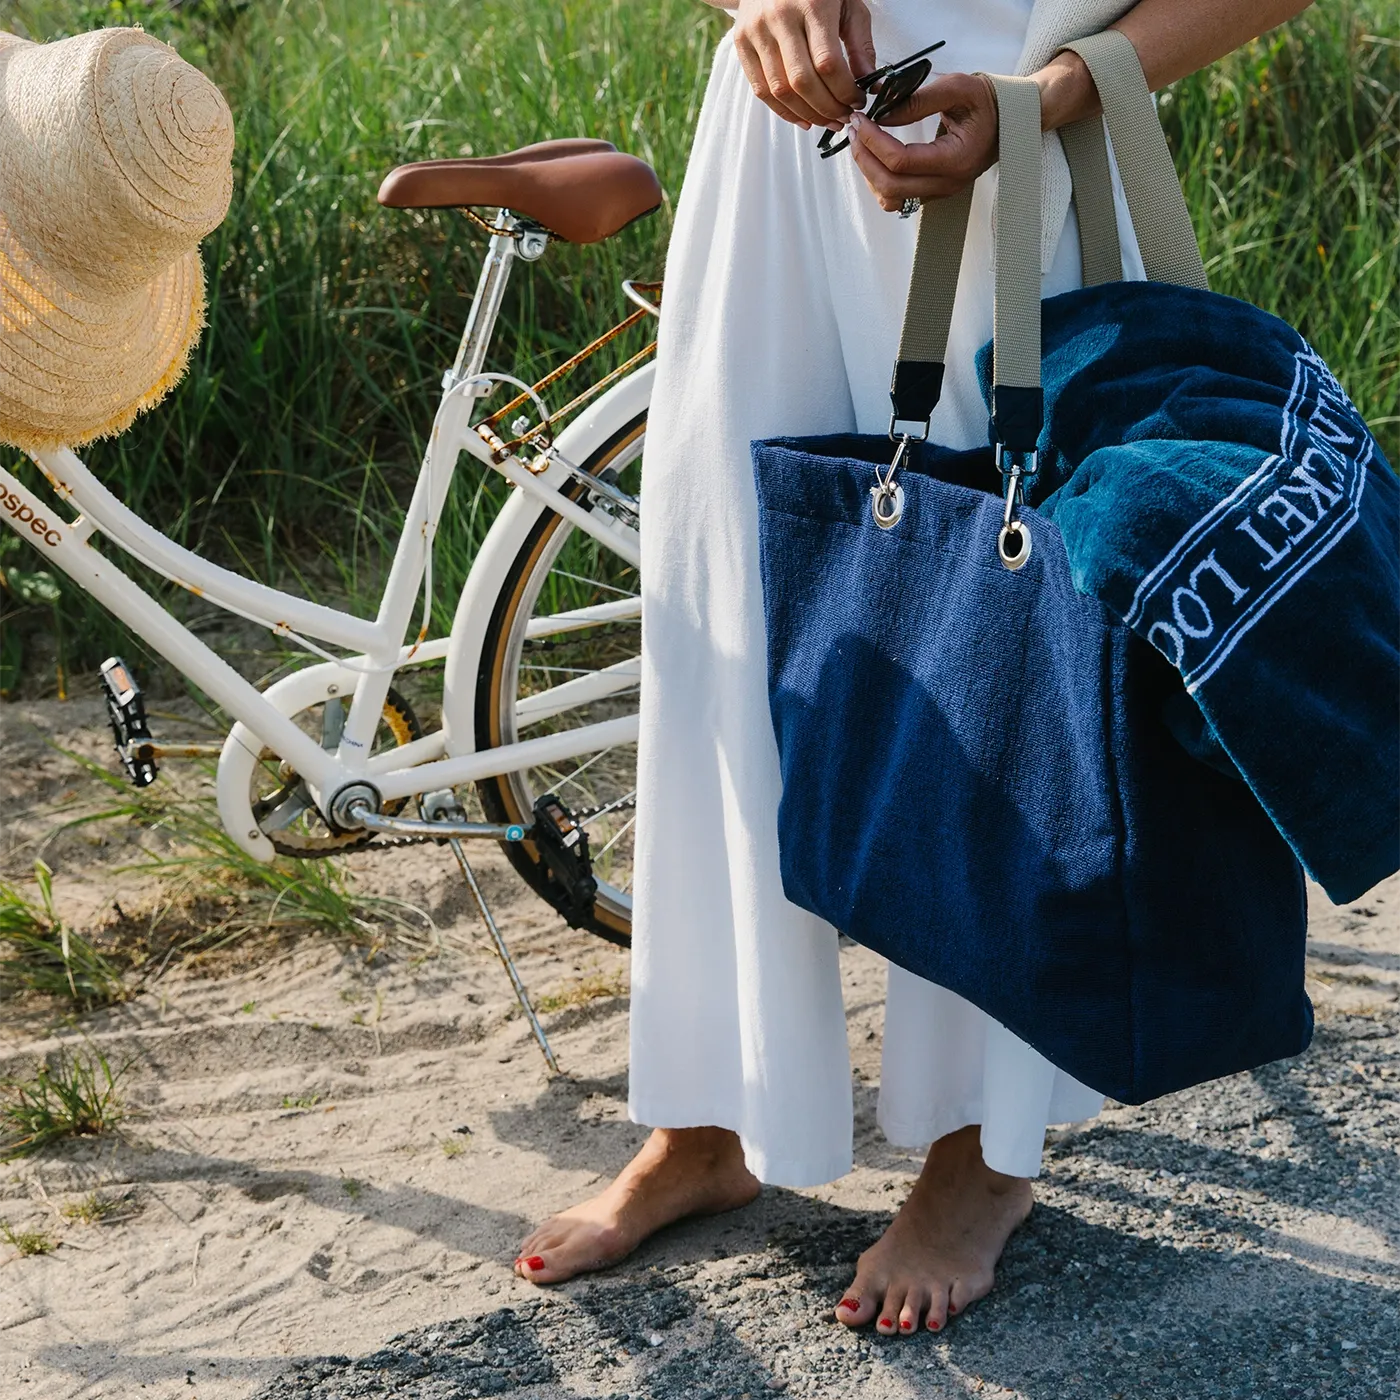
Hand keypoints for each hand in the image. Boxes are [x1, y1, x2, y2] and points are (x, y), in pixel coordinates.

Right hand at [732, 0, 876, 129]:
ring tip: (826, 121)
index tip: (858, 101)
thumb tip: (872, 86)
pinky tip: (803, 118)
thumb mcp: (848, 3)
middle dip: (827, 108)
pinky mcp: (741, 42)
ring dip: (806, 114)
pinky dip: (783, 111)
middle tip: (843, 118)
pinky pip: (760, 90)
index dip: (845, 91)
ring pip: (780, 90)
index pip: (828, 63)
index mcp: (812, 3)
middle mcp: (780, 16)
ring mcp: (757, 30)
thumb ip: (860, 43)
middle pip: (802, 81)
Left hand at [848, 72, 999, 209]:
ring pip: (890, 199)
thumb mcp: (957, 87)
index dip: (873, 142)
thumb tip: (881, 113)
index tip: (860, 119)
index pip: (901, 161)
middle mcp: (947, 183)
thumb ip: (918, 100)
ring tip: (860, 143)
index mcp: (955, 159)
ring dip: (869, 174)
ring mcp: (939, 192)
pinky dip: (879, 180)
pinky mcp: (932, 192)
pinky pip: (897, 198)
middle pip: (890, 187)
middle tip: (853, 130)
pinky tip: (874, 156)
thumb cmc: (985, 101)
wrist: (1006, 119)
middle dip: (864, 159)